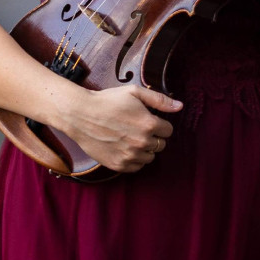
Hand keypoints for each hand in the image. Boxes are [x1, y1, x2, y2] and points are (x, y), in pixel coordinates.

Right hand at [63, 82, 181, 173]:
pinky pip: (137, 167)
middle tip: (136, 128)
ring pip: (150, 157)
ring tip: (129, 137)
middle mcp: (142, 143)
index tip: (147, 119)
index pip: (168, 131)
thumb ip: (159, 100)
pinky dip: (134, 159)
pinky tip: (124, 147)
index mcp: (149, 124)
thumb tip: (180, 106)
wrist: (80, 115)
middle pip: (160, 145)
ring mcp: (130, 156)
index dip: (159, 124)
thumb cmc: (107, 101)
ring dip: (144, 149)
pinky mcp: (119, 165)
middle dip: (153, 137)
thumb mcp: (134, 92)